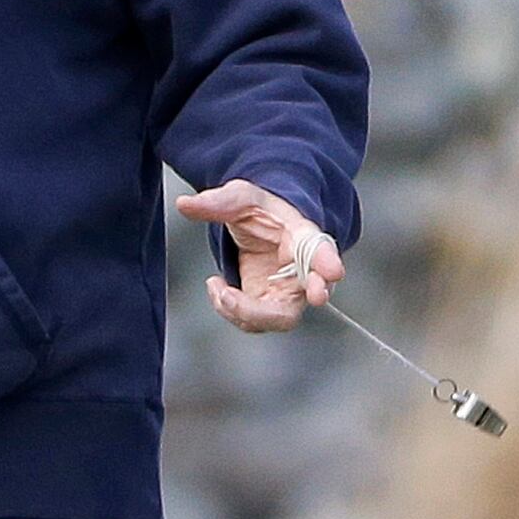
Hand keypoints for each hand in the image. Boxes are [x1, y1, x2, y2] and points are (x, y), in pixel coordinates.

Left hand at [175, 179, 338, 335]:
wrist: (261, 227)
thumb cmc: (260, 211)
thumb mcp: (240, 197)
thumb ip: (217, 202)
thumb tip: (184, 204)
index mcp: (302, 235)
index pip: (319, 248)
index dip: (327, 261)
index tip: (334, 271)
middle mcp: (304, 269)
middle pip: (313, 291)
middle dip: (310, 297)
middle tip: (311, 297)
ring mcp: (289, 292)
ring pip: (279, 317)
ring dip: (246, 311)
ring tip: (218, 288)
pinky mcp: (270, 306)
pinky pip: (255, 321)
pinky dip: (232, 311)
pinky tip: (217, 287)